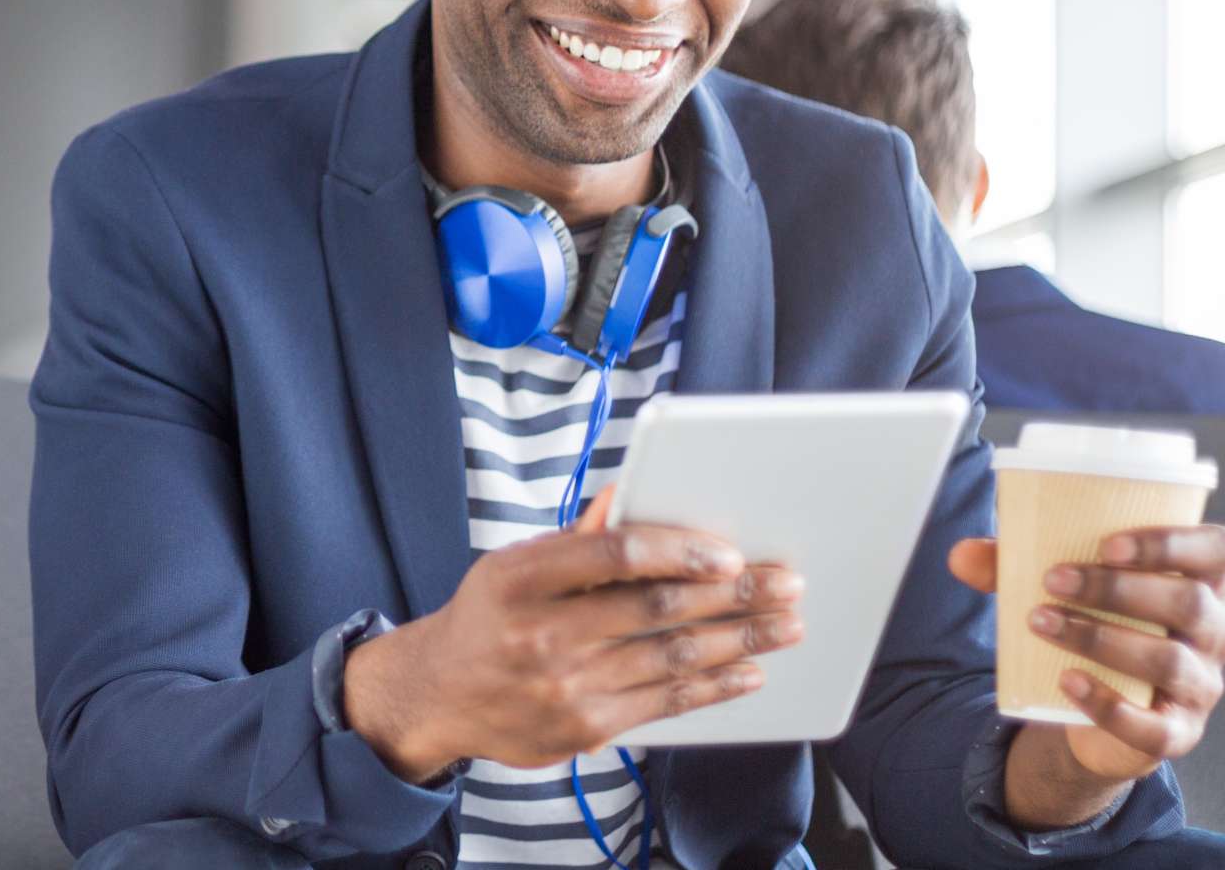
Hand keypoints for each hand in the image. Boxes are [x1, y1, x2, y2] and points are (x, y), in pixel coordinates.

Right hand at [345, 486, 806, 778]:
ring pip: (672, 657)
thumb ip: (575, 540)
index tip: (729, 553)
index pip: (613, 556)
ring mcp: (564, 686)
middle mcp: (540, 633)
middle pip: (656, 608)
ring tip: (785, 625)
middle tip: (786, 584)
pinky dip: (713, 686)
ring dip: (740, 640)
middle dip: (733, 596)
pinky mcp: (584, 728)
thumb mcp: (511, 567)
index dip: (677, 552)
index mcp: (519, 578)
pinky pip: (664, 703)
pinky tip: (748, 671)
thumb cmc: (487, 619)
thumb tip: (625, 496)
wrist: (438, 696)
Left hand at [948, 526, 1224, 779]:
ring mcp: (1200, 686)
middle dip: (1117, 588)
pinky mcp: (1176, 733)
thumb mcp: (1059, 590)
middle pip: (1188, 603)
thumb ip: (1012, 567)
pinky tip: (1066, 681)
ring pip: (1167, 660)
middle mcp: (1213, 633)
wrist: (1091, 708)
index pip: (1219, 551)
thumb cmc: (1091, 625)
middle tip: (1053, 580)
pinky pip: (1153, 726)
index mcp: (1200, 583)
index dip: (1175, 543)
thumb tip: (961, 555)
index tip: (1108, 544)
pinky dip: (1107, 704)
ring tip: (1040, 622)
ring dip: (1100, 637)